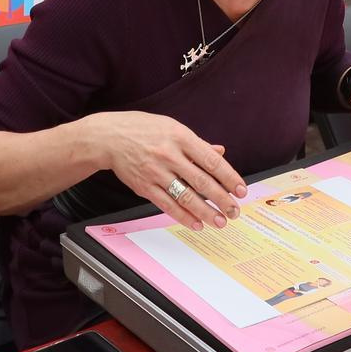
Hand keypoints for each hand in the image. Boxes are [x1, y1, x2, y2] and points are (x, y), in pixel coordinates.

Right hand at [88, 111, 246, 229]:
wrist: (109, 137)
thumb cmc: (142, 129)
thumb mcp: (172, 128)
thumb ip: (197, 143)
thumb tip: (220, 151)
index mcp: (180, 137)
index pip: (212, 160)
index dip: (229, 177)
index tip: (241, 190)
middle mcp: (169, 155)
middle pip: (202, 181)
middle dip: (222, 199)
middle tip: (234, 211)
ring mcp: (156, 172)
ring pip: (186, 196)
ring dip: (206, 212)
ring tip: (220, 221)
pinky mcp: (144, 187)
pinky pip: (167, 205)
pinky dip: (183, 216)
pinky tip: (196, 223)